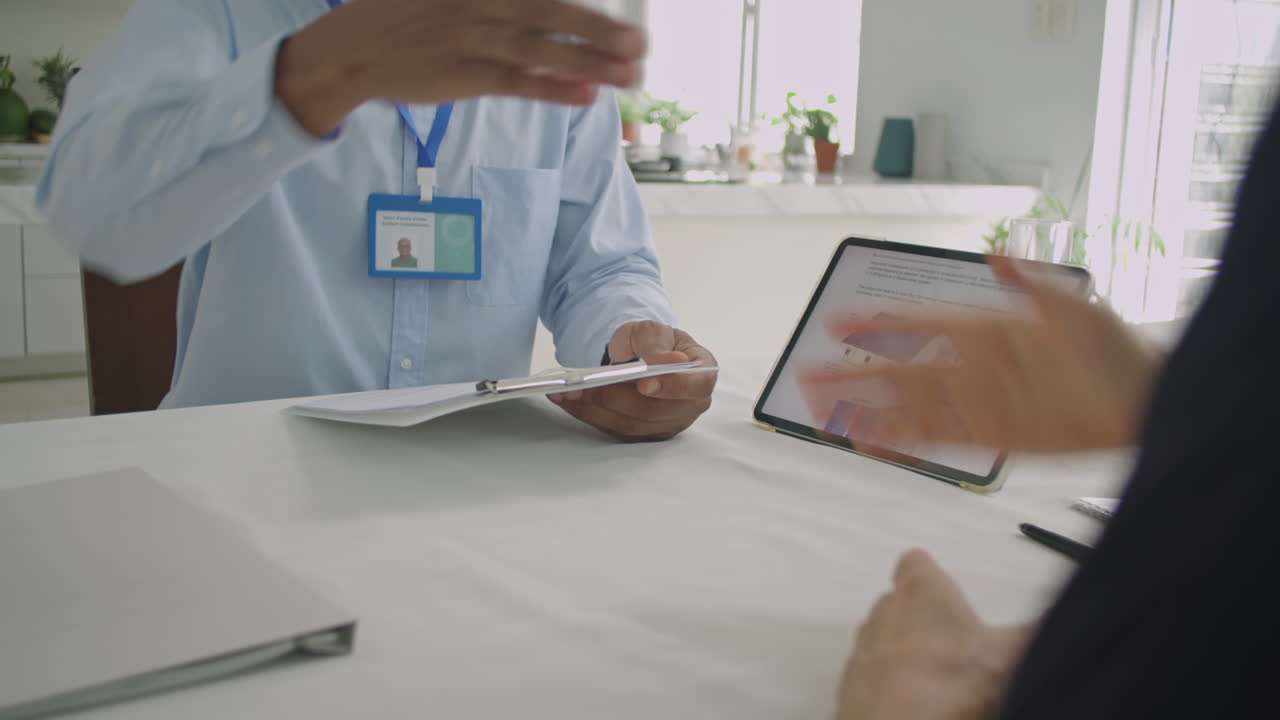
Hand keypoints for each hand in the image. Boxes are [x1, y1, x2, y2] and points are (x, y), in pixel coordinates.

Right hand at [276, 0, 647, 135]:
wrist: (354, 47)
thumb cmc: (411, 15)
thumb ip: (507, 2)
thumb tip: (549, 6)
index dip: (586, 5)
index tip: (629, 16)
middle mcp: (482, 4)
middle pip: (553, 14)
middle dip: (601, 30)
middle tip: (643, 44)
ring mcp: (473, 40)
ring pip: (542, 51)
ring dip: (590, 63)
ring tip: (632, 75)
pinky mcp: (464, 76)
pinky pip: (516, 83)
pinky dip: (551, 89)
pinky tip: (586, 94)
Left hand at [549, 321, 716, 441]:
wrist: (640, 356)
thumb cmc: (652, 342)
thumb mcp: (653, 330)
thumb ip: (656, 343)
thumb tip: (665, 360)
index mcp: (701, 374)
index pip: (696, 386)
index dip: (672, 387)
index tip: (644, 383)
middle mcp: (689, 405)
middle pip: (654, 410)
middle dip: (616, 397)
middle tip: (587, 384)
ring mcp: (667, 424)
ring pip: (631, 424)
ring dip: (595, 408)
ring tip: (567, 391)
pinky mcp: (643, 434)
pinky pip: (614, 430)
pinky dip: (588, 416)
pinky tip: (567, 401)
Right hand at [802, 257, 1162, 452]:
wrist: (1147, 401)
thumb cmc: (1116, 348)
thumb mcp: (1076, 305)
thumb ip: (1032, 284)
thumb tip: (999, 255)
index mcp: (985, 330)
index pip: (918, 325)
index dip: (876, 326)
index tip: (837, 323)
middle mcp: (974, 368)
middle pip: (901, 371)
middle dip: (854, 375)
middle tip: (809, 376)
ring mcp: (980, 405)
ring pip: (910, 408)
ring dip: (868, 411)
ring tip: (825, 414)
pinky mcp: (993, 439)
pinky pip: (938, 440)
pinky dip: (903, 440)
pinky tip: (871, 441)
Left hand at [837, 550, 1032, 719]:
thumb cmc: (945, 684)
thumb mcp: (1013, 653)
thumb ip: (1042, 629)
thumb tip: (1070, 618)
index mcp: (920, 592)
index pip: (916, 563)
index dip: (930, 573)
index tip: (943, 583)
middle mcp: (884, 615)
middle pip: (899, 603)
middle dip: (923, 618)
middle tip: (956, 641)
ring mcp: (864, 653)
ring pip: (883, 642)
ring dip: (906, 655)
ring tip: (941, 680)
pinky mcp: (853, 691)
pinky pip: (873, 681)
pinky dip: (893, 689)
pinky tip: (921, 707)